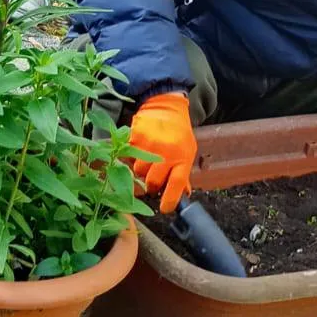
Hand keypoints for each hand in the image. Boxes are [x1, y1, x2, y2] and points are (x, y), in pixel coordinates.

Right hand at [127, 93, 196, 212]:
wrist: (165, 108)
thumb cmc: (178, 133)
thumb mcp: (187, 152)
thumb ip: (183, 173)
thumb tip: (183, 195)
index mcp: (182, 157)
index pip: (176, 185)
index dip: (169, 201)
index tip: (164, 209)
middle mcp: (166, 152)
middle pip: (152, 181)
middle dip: (151, 185)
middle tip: (152, 181)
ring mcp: (149, 145)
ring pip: (138, 171)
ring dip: (140, 171)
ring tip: (146, 162)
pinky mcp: (135, 138)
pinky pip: (129, 158)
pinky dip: (132, 158)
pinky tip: (139, 151)